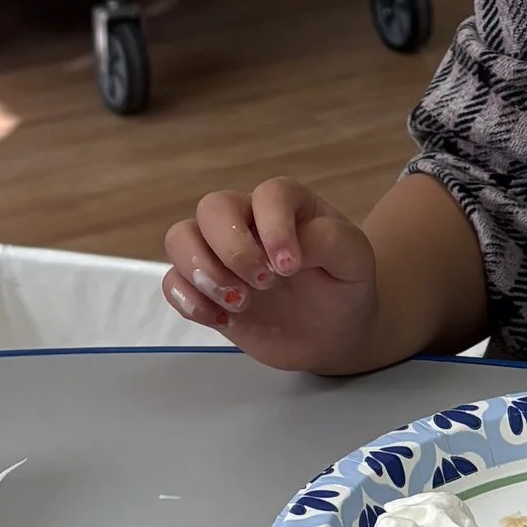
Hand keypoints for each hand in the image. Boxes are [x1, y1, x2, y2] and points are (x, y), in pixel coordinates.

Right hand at [162, 180, 386, 374]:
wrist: (333, 331)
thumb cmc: (344, 285)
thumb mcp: (354, 260)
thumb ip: (330, 241)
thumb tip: (289, 248)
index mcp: (286, 205)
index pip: (269, 194)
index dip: (274, 226)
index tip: (291, 268)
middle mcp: (247, 221)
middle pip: (213, 207)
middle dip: (231, 248)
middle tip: (264, 284)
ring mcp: (221, 254)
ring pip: (180, 237)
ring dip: (200, 270)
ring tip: (239, 303)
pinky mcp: (205, 289)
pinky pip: (172, 281)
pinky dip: (187, 299)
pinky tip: (220, 319)